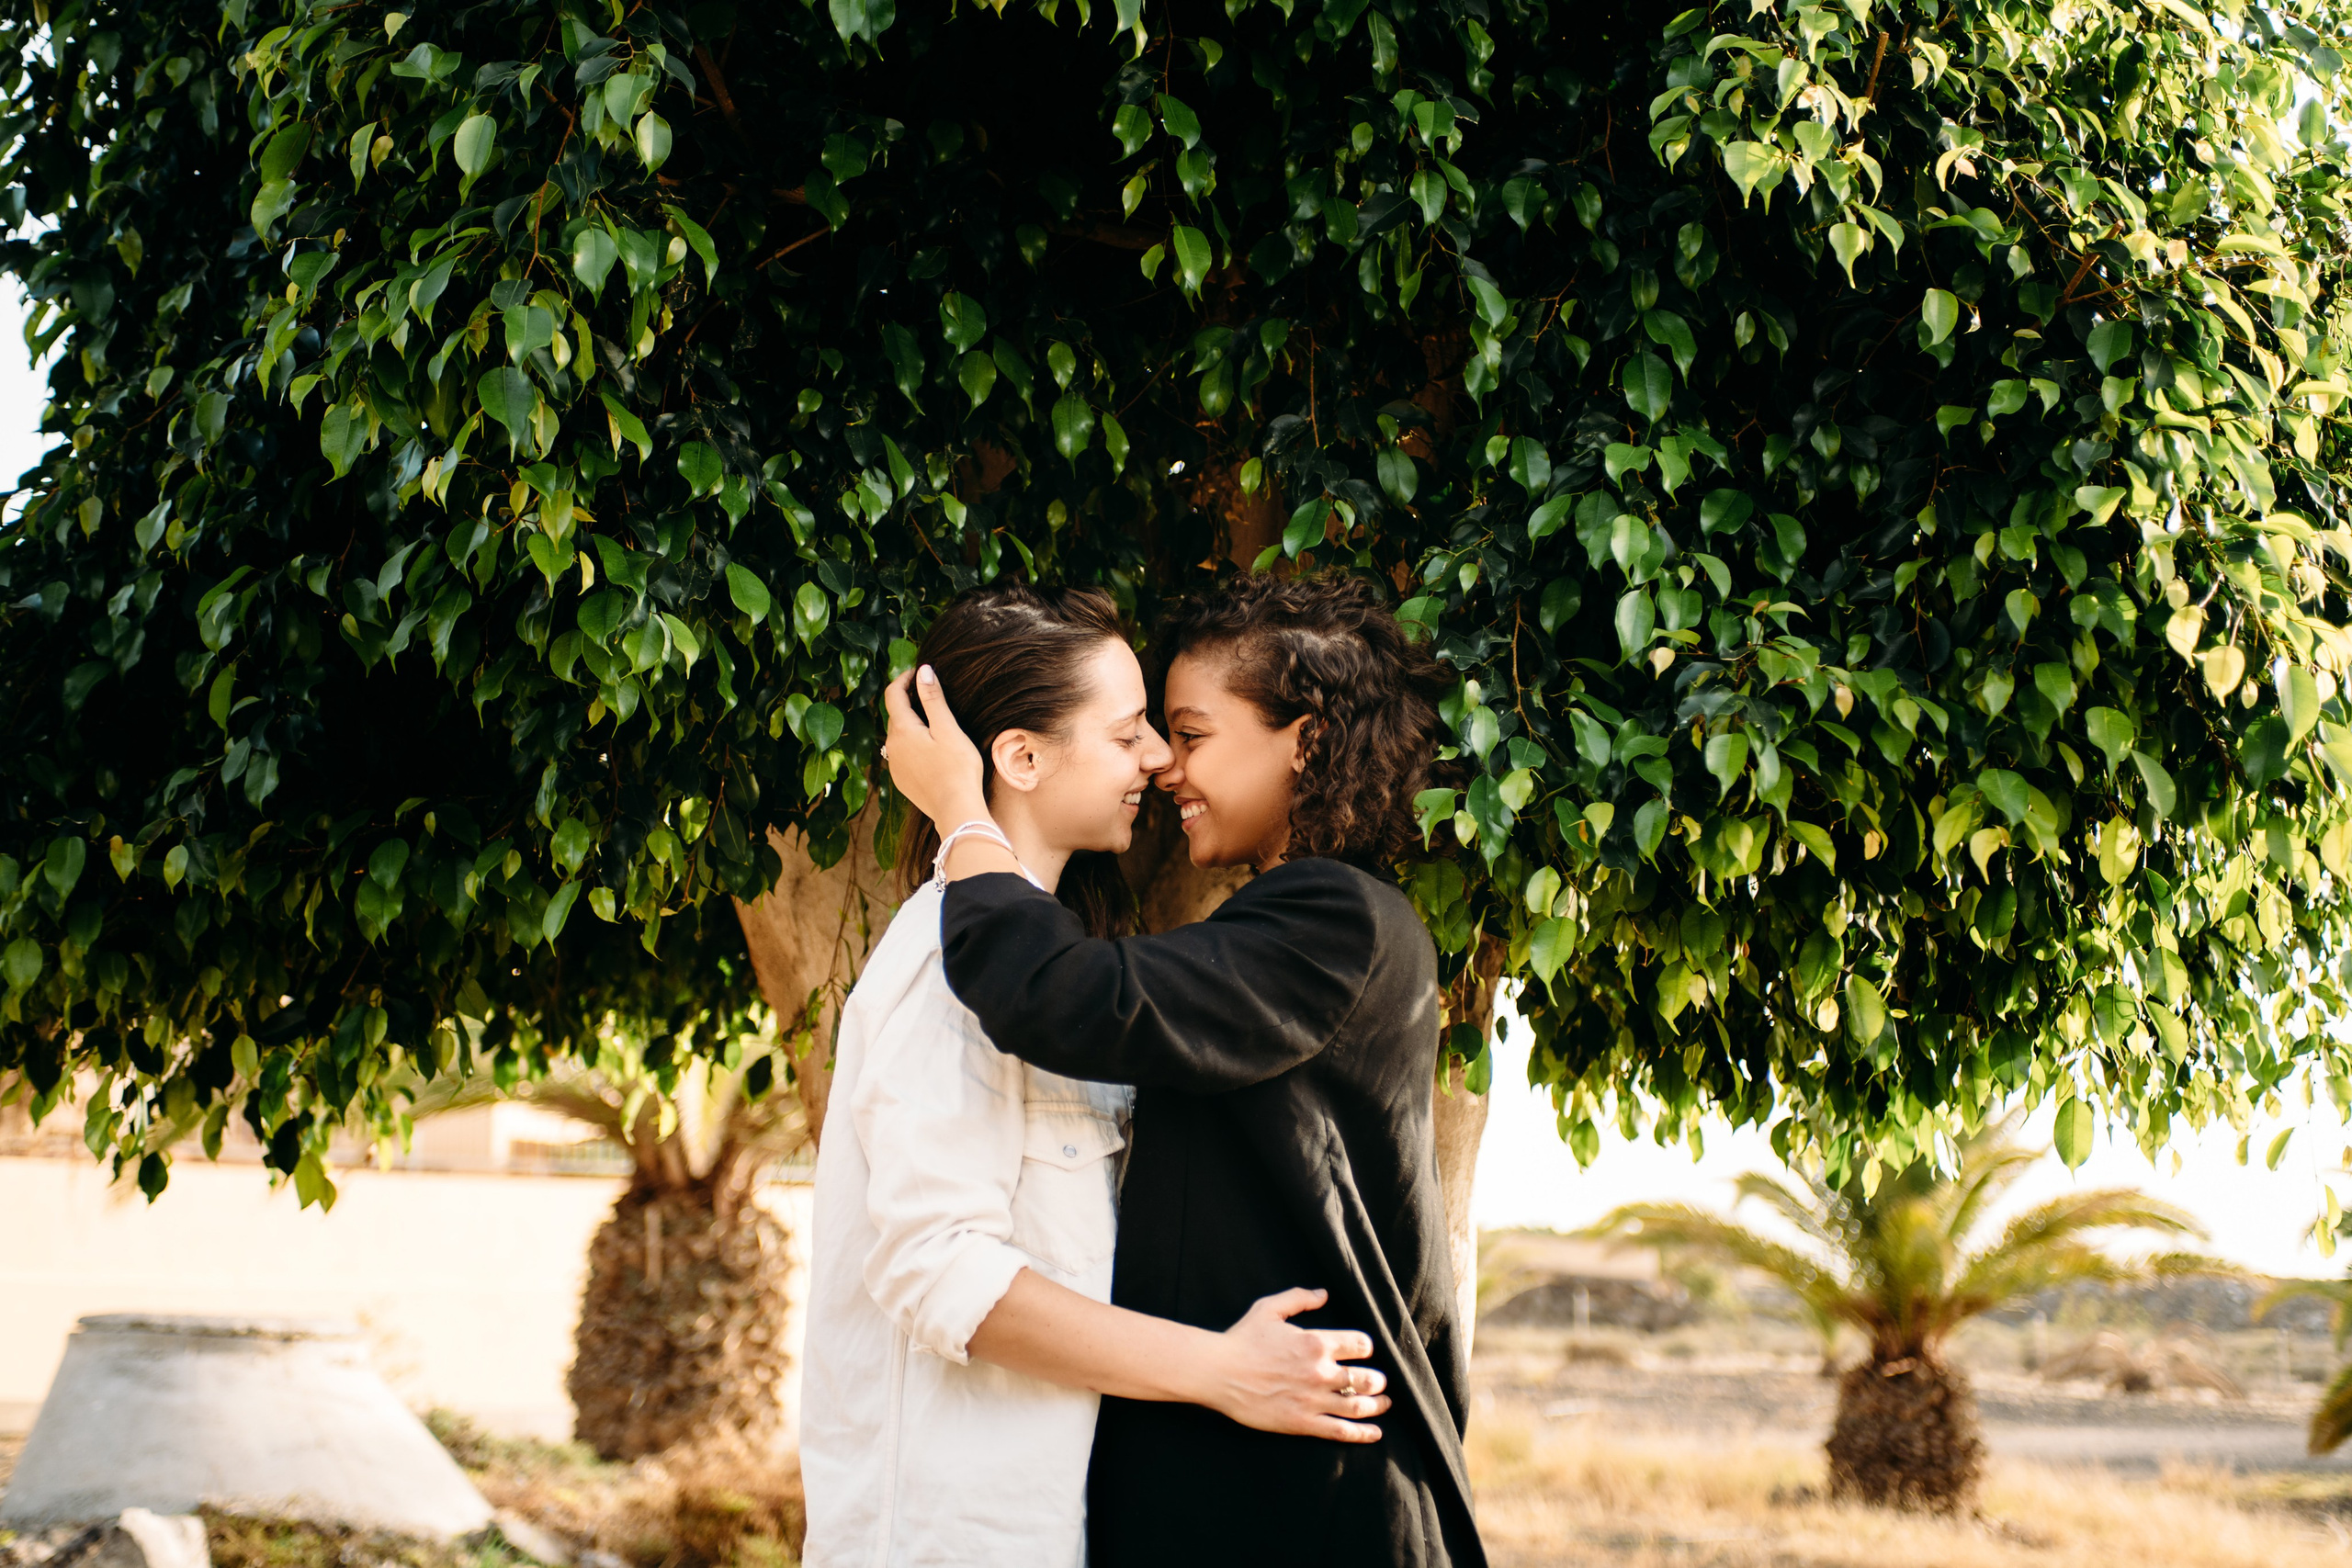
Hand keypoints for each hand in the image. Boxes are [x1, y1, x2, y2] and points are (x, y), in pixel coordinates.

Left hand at [882, 665, 987, 823]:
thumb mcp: (947, 728)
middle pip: (895, 715)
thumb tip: (923, 671)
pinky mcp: (902, 780)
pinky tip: (929, 748)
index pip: (893, 694)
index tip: (918, 671)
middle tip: (927, 691)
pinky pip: (902, 754)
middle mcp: (892, 747)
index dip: (904, 678)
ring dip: (910, 723)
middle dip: (908, 700)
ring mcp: (895, 765)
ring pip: (898, 735)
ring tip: (931, 720)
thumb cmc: (957, 768)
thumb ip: (933, 698)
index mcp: (902, 730)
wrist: (955, 810)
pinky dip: (911, 743)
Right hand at [1202, 1287, 1389, 1443]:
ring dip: (1378, 1405)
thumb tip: (1324, 1294)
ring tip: (1384, 1404)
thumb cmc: (1242, 1339)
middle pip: (1367, 1378)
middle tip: (1380, 1381)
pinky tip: (1375, 1433)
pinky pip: (1340, 1431)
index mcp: (1315, 1342)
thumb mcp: (1269, 1309)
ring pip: (1359, 1406)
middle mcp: (1320, 1372)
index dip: (1365, 1347)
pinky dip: (1362, 1433)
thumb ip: (1299, 1298)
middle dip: (1378, 1380)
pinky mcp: (1302, 1423)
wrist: (1218, 1372)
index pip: (1360, 1344)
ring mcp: (1312, 1400)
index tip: (1362, 1351)